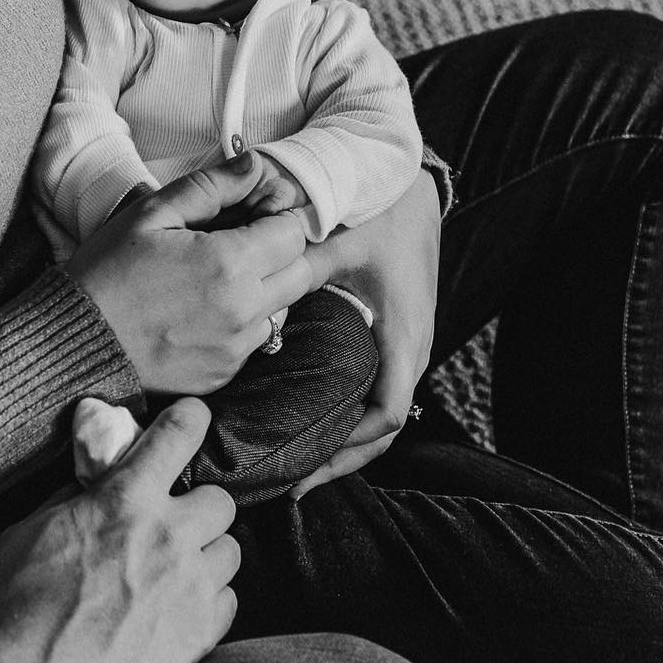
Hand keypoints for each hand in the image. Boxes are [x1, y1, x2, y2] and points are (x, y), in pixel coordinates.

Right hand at [0, 398, 238, 662]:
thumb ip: (70, 501)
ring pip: (230, 551)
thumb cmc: (14, 611)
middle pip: (220, 501)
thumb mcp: (26, 534)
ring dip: (206, 555)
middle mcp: (168, 537)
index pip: (178, 437)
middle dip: (197, 508)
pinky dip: (208, 600)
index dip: (189, 420)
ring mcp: (190, 588)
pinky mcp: (200, 635)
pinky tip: (175, 611)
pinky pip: (229, 600)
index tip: (192, 419)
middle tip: (170, 526)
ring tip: (173, 574)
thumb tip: (93, 484)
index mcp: (123, 502)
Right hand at [65, 162, 316, 394]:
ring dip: (261, 290)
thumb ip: (212, 186)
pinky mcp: (222, 375)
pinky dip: (237, 324)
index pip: (294, 233)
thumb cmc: (106, 273)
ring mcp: (234, 349)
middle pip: (300, 273)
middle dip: (279, 253)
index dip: (277, 218)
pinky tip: (197, 313)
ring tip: (211, 281)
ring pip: (280, 309)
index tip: (251, 217)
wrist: (72, 341)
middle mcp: (242, 312)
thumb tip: (256, 165)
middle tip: (238, 245)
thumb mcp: (151, 214)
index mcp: (228, 265)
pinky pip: (251, 342)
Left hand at [291, 169, 440, 497]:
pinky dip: (349, 413)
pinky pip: (377, 388)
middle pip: (383, 429)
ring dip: (345, 440)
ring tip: (295, 462)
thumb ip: (297, 265)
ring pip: (381, 412)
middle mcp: (411, 348)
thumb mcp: (336, 240)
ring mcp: (406, 344)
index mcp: (403, 334)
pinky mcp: (394, 334)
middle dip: (341, 459)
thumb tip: (251, 291)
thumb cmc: (376, 209)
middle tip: (290, 481)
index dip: (347, 450)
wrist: (407, 181)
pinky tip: (310, 419)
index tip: (305, 470)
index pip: (385, 415)